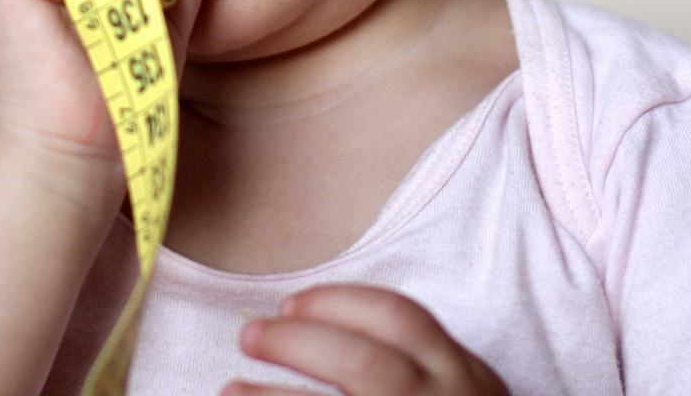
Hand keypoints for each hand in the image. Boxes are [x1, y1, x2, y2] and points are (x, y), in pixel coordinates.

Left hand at [223, 284, 509, 395]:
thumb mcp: (457, 388)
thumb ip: (413, 360)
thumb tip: (306, 325)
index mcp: (460, 374)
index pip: (400, 318)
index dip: (337, 303)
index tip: (289, 303)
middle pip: (363, 363)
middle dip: (298, 343)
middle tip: (248, 336)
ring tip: (230, 390)